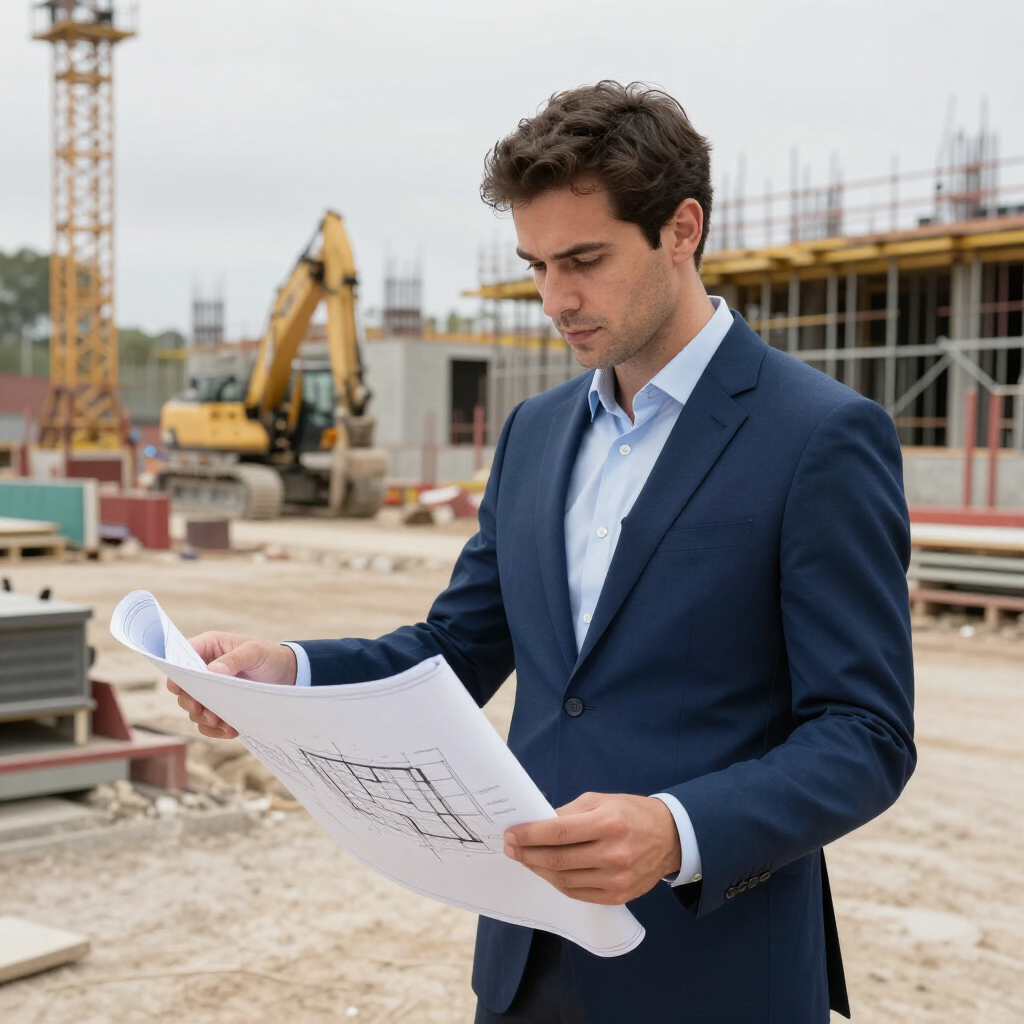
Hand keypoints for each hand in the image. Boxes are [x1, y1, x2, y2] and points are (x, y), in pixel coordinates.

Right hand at [165, 631, 297, 739]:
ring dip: (204, 718)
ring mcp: (210, 689)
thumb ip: (234, 659)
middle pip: (183, 689)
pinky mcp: (218, 706)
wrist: (288, 675)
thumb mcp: (254, 652)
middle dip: (192, 703)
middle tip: (207, 712)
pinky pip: (206, 722)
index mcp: (208, 648)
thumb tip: (210, 671)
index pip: (180, 660)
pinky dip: (214, 729)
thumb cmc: (269, 656)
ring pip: (193, 708)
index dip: (177, 675)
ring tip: (222, 723)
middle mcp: (204, 669)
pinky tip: (230, 730)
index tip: (182, 690)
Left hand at [503, 792, 680, 904]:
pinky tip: (546, 871)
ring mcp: (616, 879)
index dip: (530, 834)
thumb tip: (536, 824)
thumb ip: (569, 813)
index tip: (511, 834)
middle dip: (527, 853)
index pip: (558, 831)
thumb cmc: (630, 813)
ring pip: (564, 880)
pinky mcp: (617, 896)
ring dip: (538, 869)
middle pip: (558, 858)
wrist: (669, 838)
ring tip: (525, 859)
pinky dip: (557, 883)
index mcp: (608, 823)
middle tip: (511, 847)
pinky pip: (577, 893)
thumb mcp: (600, 801)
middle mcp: (613, 853)